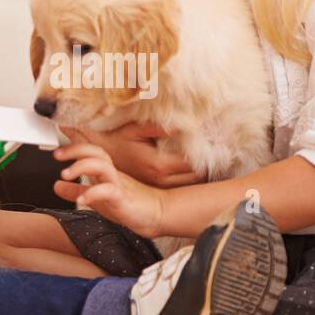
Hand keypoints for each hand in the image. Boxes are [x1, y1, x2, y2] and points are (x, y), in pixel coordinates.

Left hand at [53, 136, 164, 239]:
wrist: (156, 214)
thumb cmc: (129, 204)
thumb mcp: (97, 196)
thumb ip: (77, 190)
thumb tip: (57, 185)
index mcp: (105, 171)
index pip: (90, 152)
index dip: (73, 147)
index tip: (57, 151)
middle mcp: (112, 174)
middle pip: (96, 152)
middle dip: (75, 150)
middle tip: (57, 155)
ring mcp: (119, 184)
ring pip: (102, 166)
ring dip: (81, 167)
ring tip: (65, 175)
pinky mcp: (124, 198)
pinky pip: (108, 191)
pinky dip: (93, 193)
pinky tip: (81, 200)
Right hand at [59, 122, 203, 187]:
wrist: (96, 155)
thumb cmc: (117, 139)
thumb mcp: (136, 129)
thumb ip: (160, 128)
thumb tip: (183, 126)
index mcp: (158, 164)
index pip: (194, 166)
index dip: (208, 157)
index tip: (217, 146)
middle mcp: (160, 179)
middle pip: (197, 179)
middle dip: (208, 168)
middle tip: (218, 154)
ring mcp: (157, 186)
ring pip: (190, 185)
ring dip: (200, 175)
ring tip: (209, 162)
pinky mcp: (155, 188)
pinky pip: (180, 188)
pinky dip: (189, 180)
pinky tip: (192, 170)